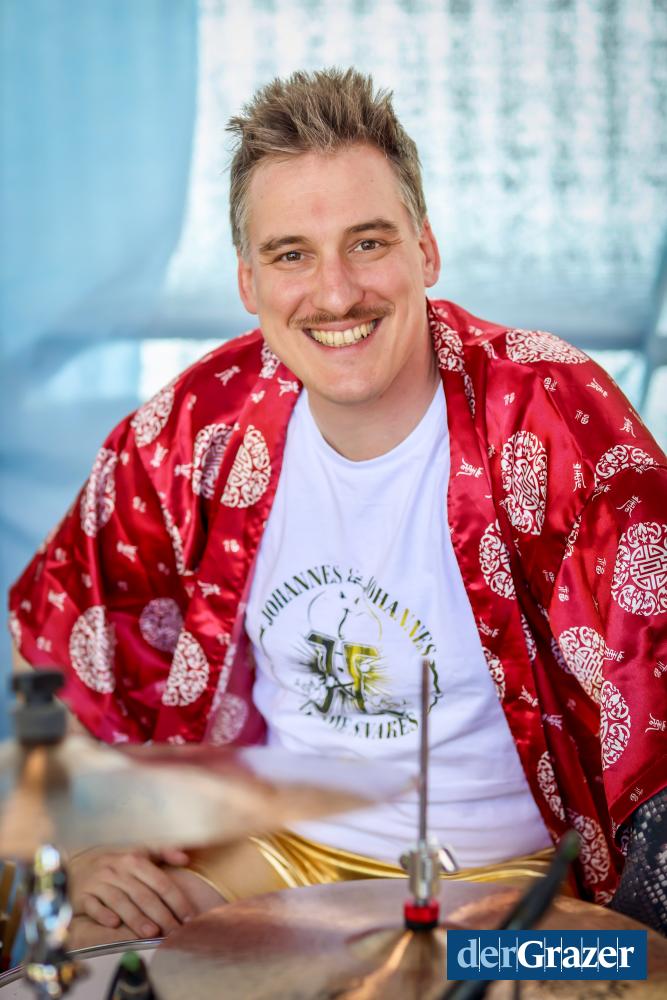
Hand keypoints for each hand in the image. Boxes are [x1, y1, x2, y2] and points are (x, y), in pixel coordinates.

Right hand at [69, 847, 195, 938]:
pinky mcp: (83, 895)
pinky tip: (114, 925)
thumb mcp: (138, 852)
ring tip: (151, 933)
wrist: (77, 864)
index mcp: (134, 859)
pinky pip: (94, 906)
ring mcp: (99, 882)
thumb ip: (163, 853)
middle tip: (174, 932)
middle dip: (161, 915)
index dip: (176, 900)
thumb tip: (186, 858)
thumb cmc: (115, 863)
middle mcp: (117, 870)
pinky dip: (104, 915)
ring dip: (136, 919)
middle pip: (143, 895)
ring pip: (121, 902)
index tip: (188, 917)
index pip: (160, 882)